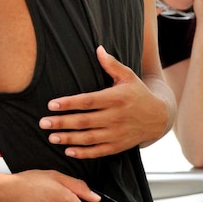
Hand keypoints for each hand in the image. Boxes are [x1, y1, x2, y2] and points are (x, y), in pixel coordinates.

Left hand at [39, 46, 171, 157]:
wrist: (159, 117)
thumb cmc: (138, 93)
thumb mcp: (128, 76)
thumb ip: (112, 64)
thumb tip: (98, 48)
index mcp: (116, 98)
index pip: (88, 101)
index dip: (69, 103)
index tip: (51, 104)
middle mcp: (116, 117)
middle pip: (85, 121)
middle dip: (62, 122)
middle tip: (43, 122)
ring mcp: (117, 133)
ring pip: (89, 138)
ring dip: (69, 138)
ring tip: (51, 137)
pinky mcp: (119, 146)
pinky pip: (99, 152)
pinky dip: (84, 153)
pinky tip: (68, 151)